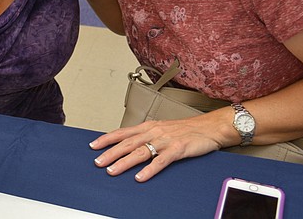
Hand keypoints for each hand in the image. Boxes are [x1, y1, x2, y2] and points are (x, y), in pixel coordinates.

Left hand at [89, 114, 225, 181]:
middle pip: (127, 143)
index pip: (123, 132)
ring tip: (112, 170)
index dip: (107, 139)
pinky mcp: (177, 149)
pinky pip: (160, 161)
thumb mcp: (161, 129)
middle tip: (97, 162)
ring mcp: (165, 140)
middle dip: (110, 153)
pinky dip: (149, 170)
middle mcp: (154, 131)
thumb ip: (146, 136)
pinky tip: (140, 177)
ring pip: (140, 152)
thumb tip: (128, 145)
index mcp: (149, 126)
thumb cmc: (185, 129)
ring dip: (124, 162)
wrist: (209, 127)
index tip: (93, 146)